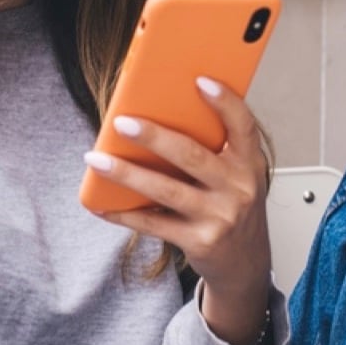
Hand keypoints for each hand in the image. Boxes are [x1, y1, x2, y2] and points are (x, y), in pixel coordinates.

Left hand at [84, 76, 271, 344]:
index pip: (243, 125)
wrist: (245, 263)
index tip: (200, 80)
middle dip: (153, 137)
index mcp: (249, 163)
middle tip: (121, 123)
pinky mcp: (200, 241)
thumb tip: (157, 116)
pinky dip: (123, 213)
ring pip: (166, 190)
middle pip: (192, 155)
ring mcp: (220, 217)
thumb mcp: (235, 175)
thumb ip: (212, 149)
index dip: (225, 102)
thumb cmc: (232, 206)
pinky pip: (154, 223)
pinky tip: (100, 204)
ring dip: (126, 173)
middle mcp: (239, 188)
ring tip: (96, 158)